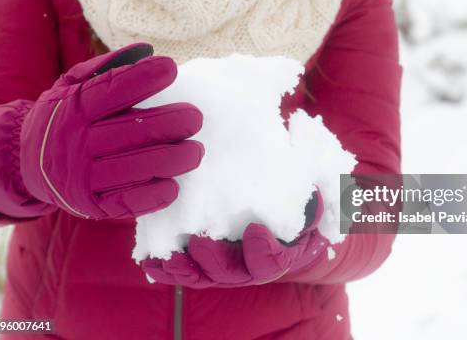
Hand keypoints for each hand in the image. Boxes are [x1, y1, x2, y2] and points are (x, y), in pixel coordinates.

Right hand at [19, 43, 203, 219]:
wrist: (25, 164)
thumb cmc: (63, 118)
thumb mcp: (71, 87)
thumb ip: (106, 68)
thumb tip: (147, 50)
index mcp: (74, 108)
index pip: (112, 90)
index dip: (144, 78)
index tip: (171, 68)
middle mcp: (76, 141)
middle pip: (133, 131)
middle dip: (171, 123)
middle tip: (196, 118)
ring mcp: (82, 176)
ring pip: (136, 167)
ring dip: (173, 159)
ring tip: (196, 151)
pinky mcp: (91, 204)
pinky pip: (128, 201)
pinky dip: (155, 194)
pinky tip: (174, 184)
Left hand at [142, 190, 327, 287]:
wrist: (281, 222)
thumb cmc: (296, 209)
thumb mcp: (311, 202)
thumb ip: (313, 199)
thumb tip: (315, 190)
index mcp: (280, 253)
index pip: (273, 261)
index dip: (264, 250)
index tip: (256, 230)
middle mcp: (250, 266)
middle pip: (232, 273)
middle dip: (214, 260)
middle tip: (198, 240)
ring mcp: (225, 266)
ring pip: (203, 275)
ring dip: (183, 268)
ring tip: (166, 257)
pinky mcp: (203, 261)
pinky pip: (185, 270)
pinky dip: (167, 268)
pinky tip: (151, 260)